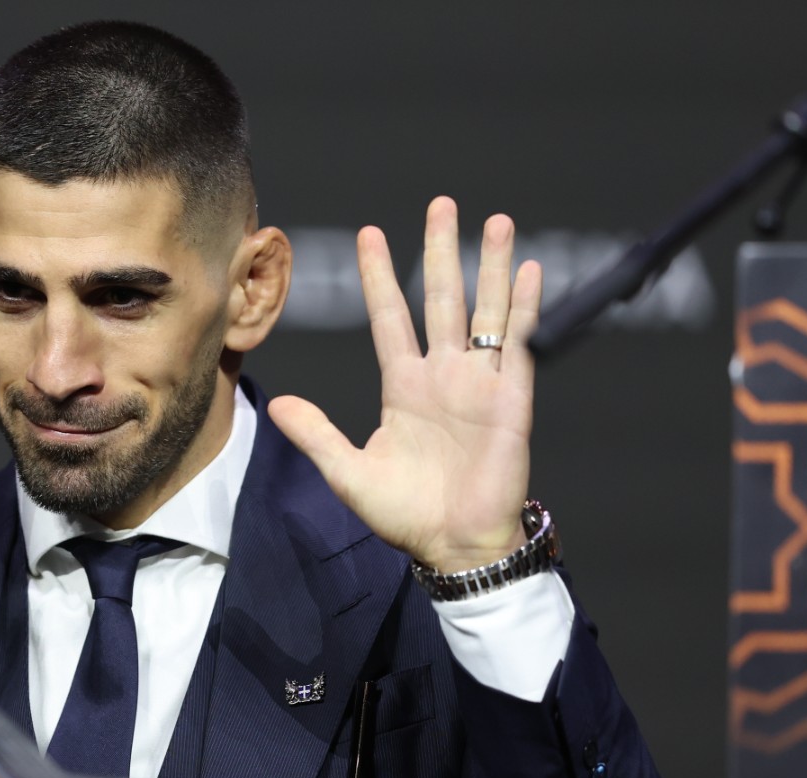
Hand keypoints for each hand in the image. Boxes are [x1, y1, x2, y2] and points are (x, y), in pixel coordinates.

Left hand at [269, 197, 542, 571]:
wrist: (454, 546)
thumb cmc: (404, 515)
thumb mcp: (347, 472)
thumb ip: (316, 434)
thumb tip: (276, 403)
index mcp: (403, 387)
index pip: (389, 318)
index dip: (381, 277)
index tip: (370, 234)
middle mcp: (442, 375)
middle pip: (441, 298)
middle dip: (441, 250)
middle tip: (440, 203)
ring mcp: (479, 383)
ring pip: (485, 310)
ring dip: (492, 265)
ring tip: (496, 221)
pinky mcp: (511, 398)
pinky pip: (517, 343)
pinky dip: (524, 306)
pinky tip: (530, 270)